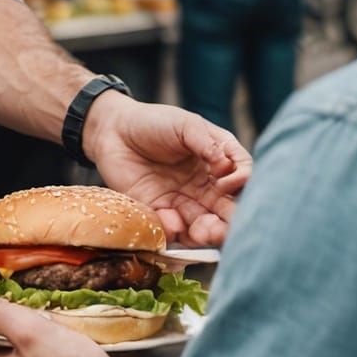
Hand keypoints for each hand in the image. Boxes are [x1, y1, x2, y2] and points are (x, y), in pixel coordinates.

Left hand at [85, 96, 250, 244]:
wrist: (113, 130)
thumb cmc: (153, 122)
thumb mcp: (184, 124)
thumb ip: (206, 142)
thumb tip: (226, 165)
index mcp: (218, 163)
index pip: (243, 181)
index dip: (242, 186)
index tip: (227, 183)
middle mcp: (206, 187)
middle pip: (228, 212)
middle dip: (229, 224)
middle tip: (221, 226)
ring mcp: (184, 202)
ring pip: (205, 228)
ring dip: (207, 234)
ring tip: (201, 232)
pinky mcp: (160, 213)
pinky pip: (173, 230)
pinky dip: (174, 230)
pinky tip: (169, 219)